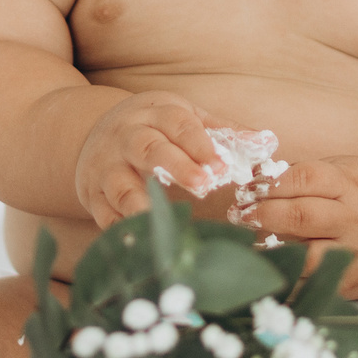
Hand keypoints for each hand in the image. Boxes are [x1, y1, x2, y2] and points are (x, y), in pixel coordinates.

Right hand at [73, 91, 227, 229]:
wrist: (90, 131)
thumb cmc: (151, 128)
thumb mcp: (183, 117)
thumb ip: (223, 132)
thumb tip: (267, 142)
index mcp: (153, 115)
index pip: (177, 124)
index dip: (200, 145)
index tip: (222, 167)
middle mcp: (125, 137)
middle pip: (148, 148)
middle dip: (175, 166)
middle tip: (202, 186)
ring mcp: (105, 167)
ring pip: (120, 184)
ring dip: (141, 202)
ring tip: (163, 219)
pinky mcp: (91, 194)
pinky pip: (104, 213)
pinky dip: (120, 229)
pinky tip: (139, 242)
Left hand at [242, 157, 357, 298]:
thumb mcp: (344, 171)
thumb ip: (304, 173)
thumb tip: (255, 178)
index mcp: (354, 186)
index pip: (306, 178)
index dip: (271, 183)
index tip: (248, 189)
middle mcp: (356, 220)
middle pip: (301, 216)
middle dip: (263, 214)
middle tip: (240, 213)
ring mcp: (354, 254)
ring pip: (305, 256)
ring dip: (270, 249)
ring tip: (248, 243)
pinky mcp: (351, 284)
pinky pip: (311, 283)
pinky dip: (286, 276)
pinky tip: (267, 268)